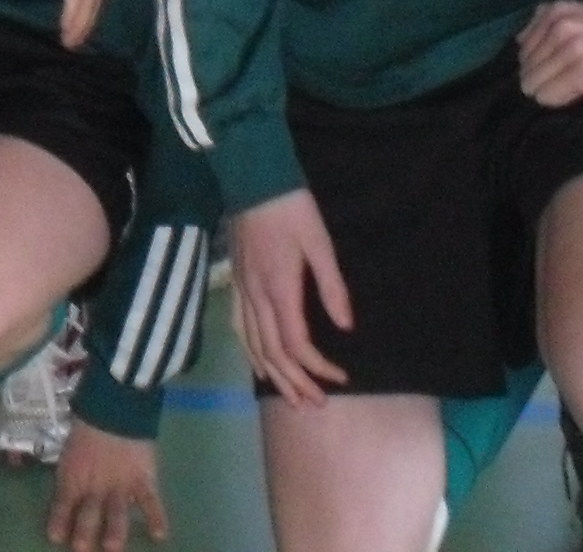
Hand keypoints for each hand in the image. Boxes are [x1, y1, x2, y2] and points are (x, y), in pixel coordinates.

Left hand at [45, 422, 166, 550]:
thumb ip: (71, 473)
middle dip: (84, 532)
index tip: (56, 537)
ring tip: (112, 547)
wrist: (115, 404)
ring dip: (115, 531)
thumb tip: (69, 492)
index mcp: (74, 475)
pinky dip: (156, 517)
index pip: (63, 502)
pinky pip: (150, 501)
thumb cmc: (88, 425)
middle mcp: (95, 485)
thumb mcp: (70, 449)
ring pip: (117, 512)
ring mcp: (120, 484)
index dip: (59, 520)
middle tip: (82, 549)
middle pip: (89, 513)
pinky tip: (159, 534)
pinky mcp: (143, 479)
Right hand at [228, 189, 354, 405]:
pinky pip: (240, 328)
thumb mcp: (320, 243)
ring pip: (252, 345)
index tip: (340, 377)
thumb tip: (345, 327)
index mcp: (279, 289)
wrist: (252, 179)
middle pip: (272, 352)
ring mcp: (242, 290)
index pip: (295, 343)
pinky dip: (251, 352)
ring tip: (290, 397)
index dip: (316, 367)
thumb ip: (332, 287)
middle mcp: (256, 296)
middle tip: (316, 404)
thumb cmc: (291, 209)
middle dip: (294, 382)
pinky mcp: (237, 282)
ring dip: (271, 374)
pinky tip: (259, 363)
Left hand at [516, 0, 582, 106]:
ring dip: (539, 90)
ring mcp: (573, 49)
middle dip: (533, 76)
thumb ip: (564, 18)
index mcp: (562, 10)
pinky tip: (558, 103)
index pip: (525, 41)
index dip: (531, 59)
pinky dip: (551, 99)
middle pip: (528, 61)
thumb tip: (527, 36)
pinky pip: (553, 91)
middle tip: (543, 89)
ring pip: (536, 78)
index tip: (541, 72)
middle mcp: (563, 25)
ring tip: (549, 97)